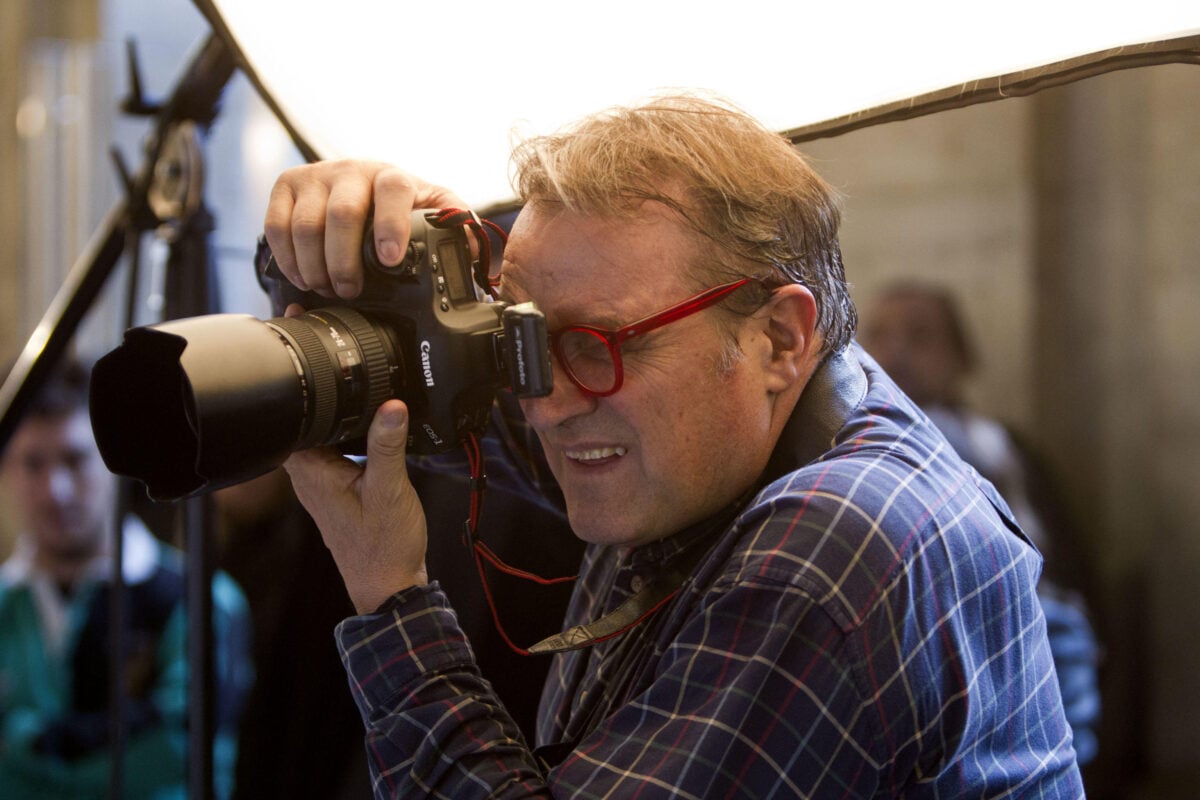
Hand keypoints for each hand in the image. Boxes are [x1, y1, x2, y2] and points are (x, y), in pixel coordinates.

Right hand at [263, 160, 466, 298]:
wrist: (359, 186)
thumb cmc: (398, 208)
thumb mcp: (431, 212)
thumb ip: (454, 229)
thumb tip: (473, 253)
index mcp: (393, 177)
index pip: (393, 191)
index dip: (391, 225)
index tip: (390, 259)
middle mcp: (353, 170)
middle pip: (343, 213)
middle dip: (345, 262)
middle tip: (350, 290)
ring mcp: (317, 175)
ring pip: (306, 224)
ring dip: (315, 266)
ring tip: (327, 288)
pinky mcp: (287, 186)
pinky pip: (277, 225)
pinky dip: (288, 258)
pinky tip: (303, 276)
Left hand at [283, 399, 428, 613]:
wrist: (389, 585)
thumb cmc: (384, 546)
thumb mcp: (390, 488)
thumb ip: (387, 444)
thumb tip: (391, 405)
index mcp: (314, 472)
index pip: (295, 422)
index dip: (314, 398)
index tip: (339, 384)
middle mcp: (309, 479)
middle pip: (308, 429)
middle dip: (332, 412)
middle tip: (363, 401)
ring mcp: (320, 489)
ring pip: (323, 443)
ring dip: (343, 432)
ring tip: (371, 424)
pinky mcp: (335, 496)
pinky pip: (335, 460)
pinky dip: (351, 449)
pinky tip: (371, 449)